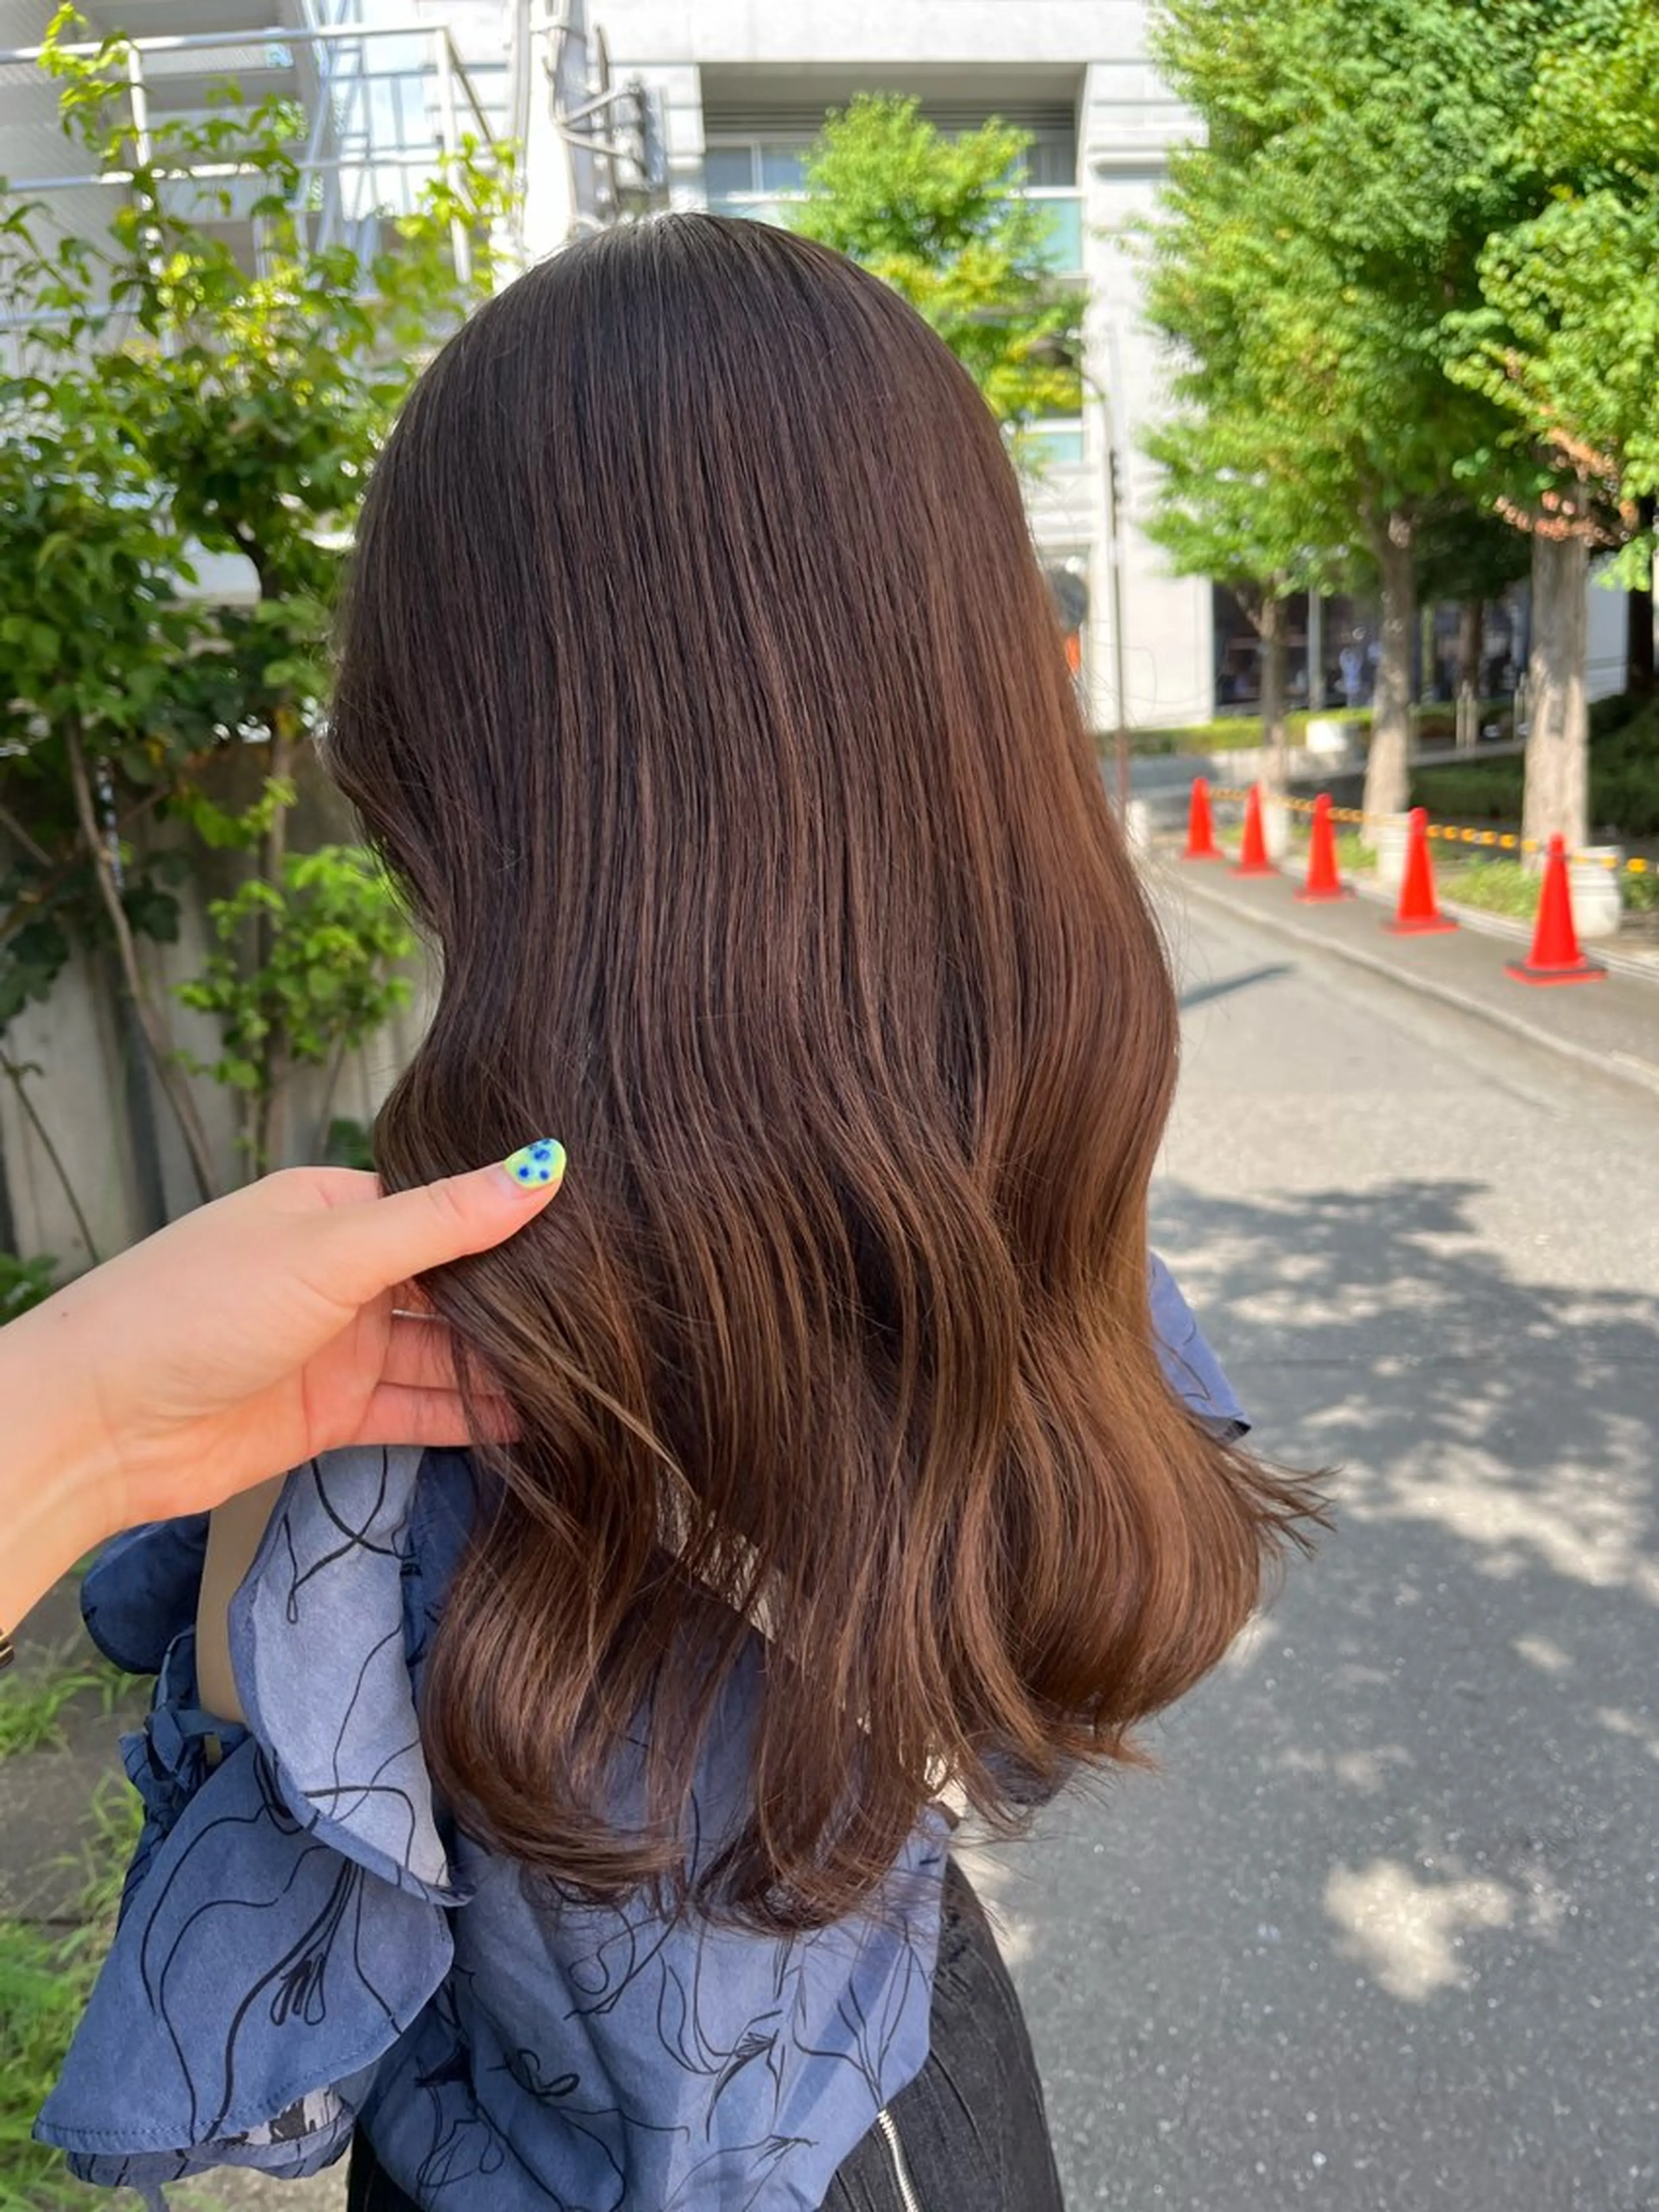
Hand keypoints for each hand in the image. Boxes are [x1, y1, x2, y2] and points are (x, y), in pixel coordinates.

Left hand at [0, 1145, 563, 1634]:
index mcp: (332, 1209)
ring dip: (505, 1367)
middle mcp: (340, 1274)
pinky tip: (535, 1423)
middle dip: (518, 1301)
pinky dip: (472, 1418)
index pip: (443, 1207)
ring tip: (592, 1374)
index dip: (511, 1222)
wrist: (99, 1424)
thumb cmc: (195, 1309)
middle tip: (609, 1313)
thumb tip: (544, 1164)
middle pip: (450, 1285)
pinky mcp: (333, 1414)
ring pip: (443, 1353)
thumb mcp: (330, 1250)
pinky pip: (420, 1410)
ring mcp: (338, 1346)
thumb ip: (442, 1220)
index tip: (594, 1234)